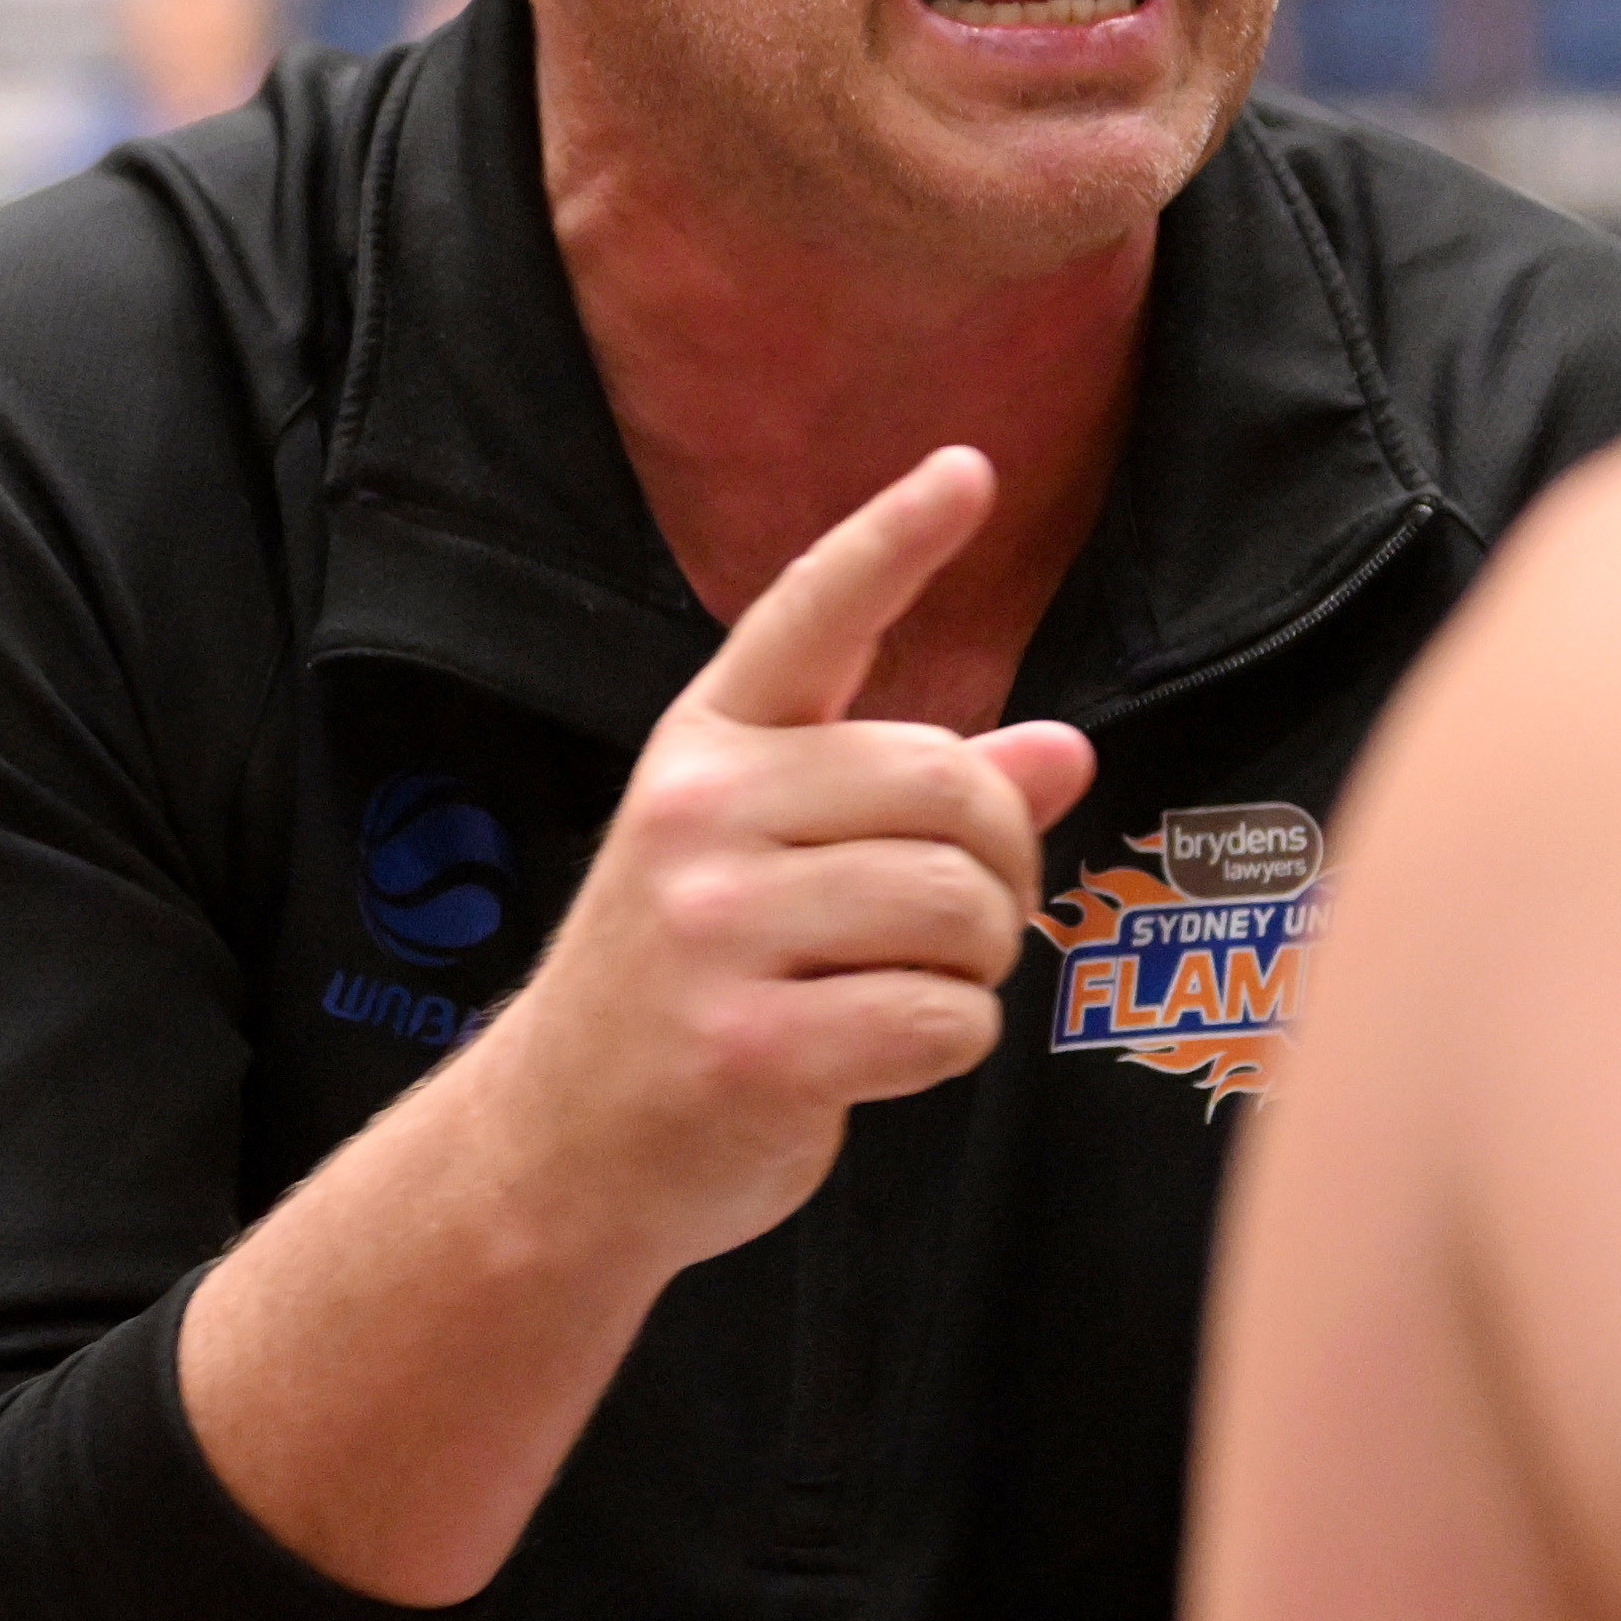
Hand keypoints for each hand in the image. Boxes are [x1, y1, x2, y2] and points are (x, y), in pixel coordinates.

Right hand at [463, 448, 1095, 1285]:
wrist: (556, 1152)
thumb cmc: (687, 993)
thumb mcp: (771, 868)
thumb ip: (907, 802)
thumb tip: (1064, 748)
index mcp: (703, 747)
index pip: (810, 616)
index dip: (894, 539)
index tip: (970, 467)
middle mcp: (698, 815)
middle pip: (952, 788)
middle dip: (999, 862)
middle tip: (967, 920)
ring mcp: (714, 930)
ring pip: (962, 906)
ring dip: (977, 963)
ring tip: (912, 987)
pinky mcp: (749, 1045)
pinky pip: (944, 1018)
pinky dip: (950, 1047)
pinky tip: (881, 1056)